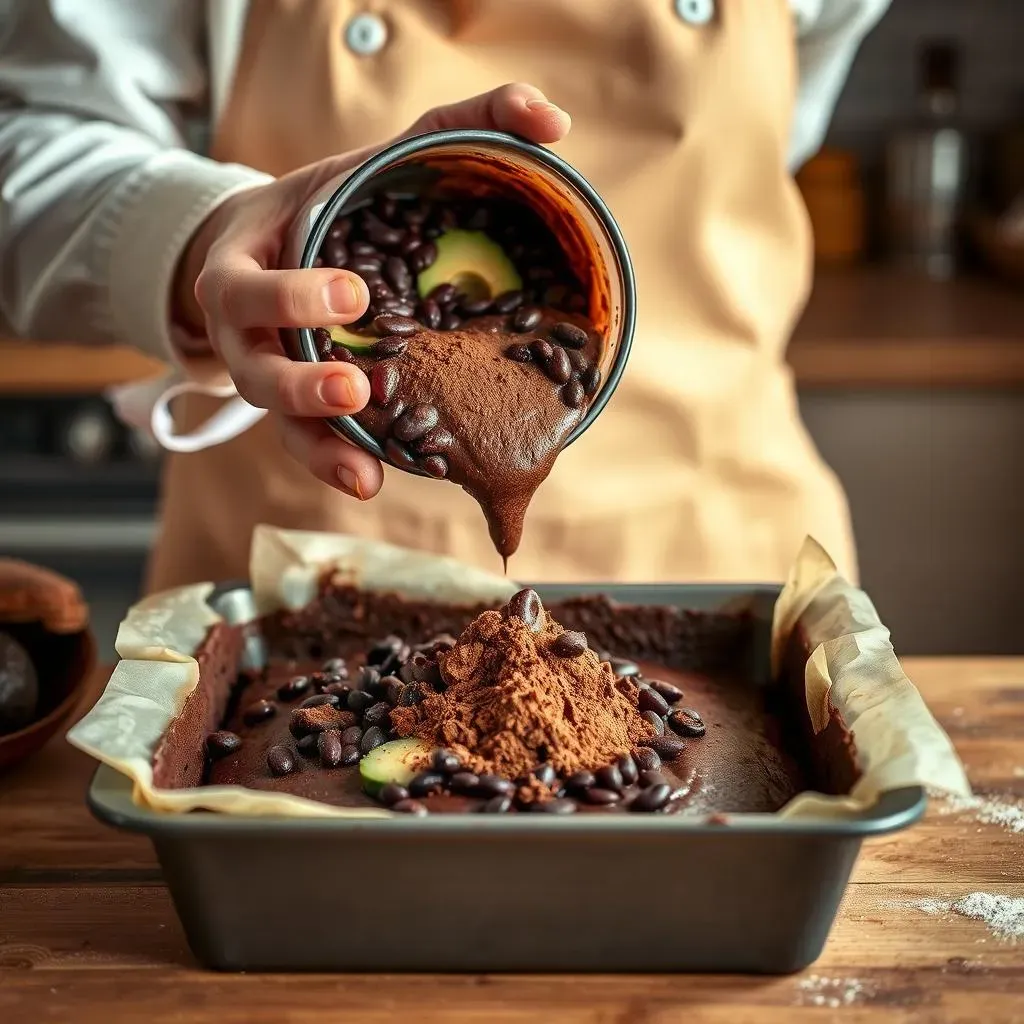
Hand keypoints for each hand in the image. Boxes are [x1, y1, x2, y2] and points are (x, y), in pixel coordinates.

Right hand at [175, 84, 570, 498]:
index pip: (249, 284)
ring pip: (276, 421)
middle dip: (301, 381)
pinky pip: (304, 443)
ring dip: (318, 443)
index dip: (293, 295)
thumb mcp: (374, 157)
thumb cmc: (329, 204)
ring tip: (364, 472)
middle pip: (254, 366)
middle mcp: (245, 329)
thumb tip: (552, 120)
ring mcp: (266, 373)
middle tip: (357, 385)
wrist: (270, 245)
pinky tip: (371, 482)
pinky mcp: (293, 406)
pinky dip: (333, 464)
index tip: (356, 296)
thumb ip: (460, 122)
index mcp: (247, 262)